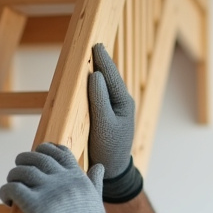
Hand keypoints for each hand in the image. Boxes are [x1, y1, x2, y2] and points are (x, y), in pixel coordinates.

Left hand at [0, 142, 116, 212]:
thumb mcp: (97, 211)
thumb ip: (95, 187)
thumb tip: (99, 167)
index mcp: (82, 183)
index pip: (61, 153)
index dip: (45, 151)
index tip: (35, 160)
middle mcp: (68, 183)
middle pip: (38, 157)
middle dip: (24, 161)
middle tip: (18, 174)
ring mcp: (51, 194)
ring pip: (22, 170)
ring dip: (13, 177)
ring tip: (12, 190)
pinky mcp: (35, 208)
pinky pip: (12, 187)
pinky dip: (5, 192)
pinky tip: (7, 202)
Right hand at [88, 43, 142, 202]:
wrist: (113, 169)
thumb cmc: (109, 148)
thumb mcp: (103, 124)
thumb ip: (99, 99)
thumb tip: (94, 74)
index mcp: (123, 102)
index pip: (111, 75)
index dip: (102, 59)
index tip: (96, 44)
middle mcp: (121, 102)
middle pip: (110, 76)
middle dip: (102, 61)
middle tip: (95, 43)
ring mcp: (114, 108)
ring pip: (106, 84)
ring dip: (99, 70)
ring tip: (93, 56)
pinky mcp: (106, 115)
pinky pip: (101, 94)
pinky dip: (95, 84)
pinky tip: (89, 79)